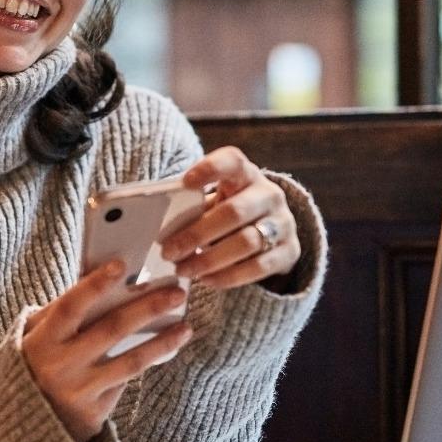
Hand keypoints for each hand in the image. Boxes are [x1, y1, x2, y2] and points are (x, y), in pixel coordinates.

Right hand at [22, 260, 192, 441]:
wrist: (23, 424)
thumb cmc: (35, 364)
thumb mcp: (36, 336)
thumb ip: (62, 310)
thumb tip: (99, 276)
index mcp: (42, 340)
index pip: (70, 306)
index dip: (95, 285)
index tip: (122, 265)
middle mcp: (60, 366)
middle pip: (111, 329)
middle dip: (147, 308)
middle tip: (177, 293)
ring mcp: (79, 391)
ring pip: (130, 361)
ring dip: (162, 342)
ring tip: (185, 327)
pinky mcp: (94, 412)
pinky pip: (125, 382)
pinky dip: (146, 362)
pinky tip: (166, 348)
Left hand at [158, 146, 301, 290]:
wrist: (271, 233)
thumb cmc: (227, 211)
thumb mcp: (214, 200)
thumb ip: (192, 205)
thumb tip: (151, 222)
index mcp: (245, 174)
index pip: (232, 161)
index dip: (210, 169)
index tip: (184, 183)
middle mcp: (269, 194)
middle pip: (234, 212)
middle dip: (197, 234)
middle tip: (168, 252)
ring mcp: (283, 223)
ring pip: (247, 242)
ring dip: (210, 259)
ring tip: (183, 270)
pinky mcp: (290, 251)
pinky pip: (259, 267)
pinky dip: (229, 276)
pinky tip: (206, 280)